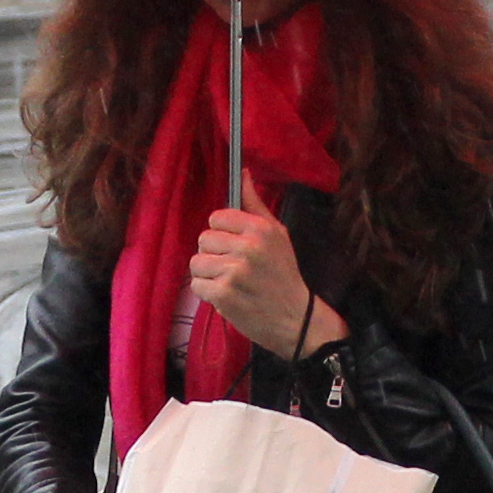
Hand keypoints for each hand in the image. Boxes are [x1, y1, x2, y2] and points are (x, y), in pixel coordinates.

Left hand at [191, 206, 346, 357]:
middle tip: (232, 268)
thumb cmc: (284, 274)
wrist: (296, 318)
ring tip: (228, 282)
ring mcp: (234, 271)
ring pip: (196, 262)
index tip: (234, 247)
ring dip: (208, 275)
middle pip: (203, 239)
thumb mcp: (278, 235)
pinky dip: (207, 293)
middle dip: (213, 254)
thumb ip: (255, 206)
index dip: (222, 233)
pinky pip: (196, 285)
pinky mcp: (224, 293)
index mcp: (260, 229)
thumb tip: (243, 174)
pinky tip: (225, 296)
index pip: (217, 218)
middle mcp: (248, 247)